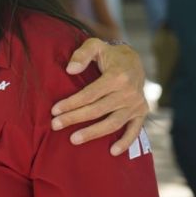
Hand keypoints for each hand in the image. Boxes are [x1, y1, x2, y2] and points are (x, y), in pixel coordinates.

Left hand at [51, 38, 147, 155]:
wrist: (135, 60)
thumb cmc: (109, 54)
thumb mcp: (95, 45)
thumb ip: (81, 54)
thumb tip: (69, 70)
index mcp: (117, 77)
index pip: (89, 94)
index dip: (71, 103)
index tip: (54, 111)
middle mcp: (128, 92)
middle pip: (97, 110)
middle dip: (74, 118)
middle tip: (55, 125)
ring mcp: (136, 104)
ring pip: (112, 123)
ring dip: (93, 133)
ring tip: (73, 139)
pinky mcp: (141, 112)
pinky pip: (134, 130)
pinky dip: (125, 142)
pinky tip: (112, 152)